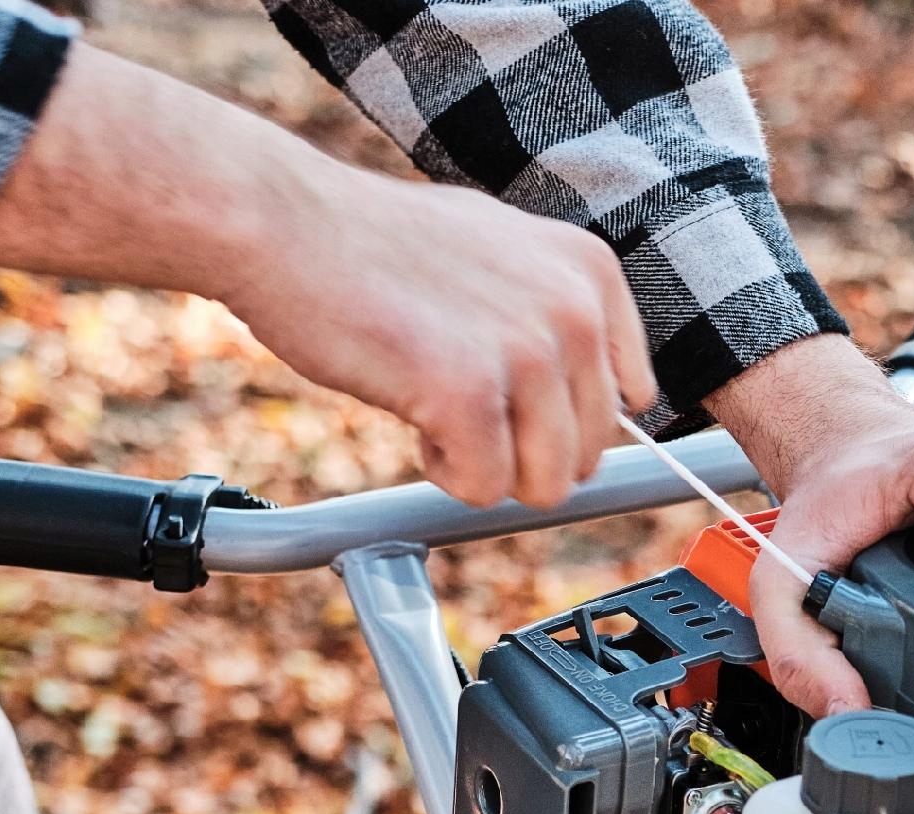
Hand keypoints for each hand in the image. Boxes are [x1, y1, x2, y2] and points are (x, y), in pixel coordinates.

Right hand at [0, 45, 657, 509]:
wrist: (283, 223)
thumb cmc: (376, 247)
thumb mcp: (500, 256)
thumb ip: (558, 317)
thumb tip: (616, 400)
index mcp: (591, 274)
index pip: (630, 401)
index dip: (563, 421)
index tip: (512, 403)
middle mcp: (574, 310)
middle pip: (588, 453)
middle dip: (522, 450)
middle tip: (457, 401)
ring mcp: (526, 353)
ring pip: (546, 484)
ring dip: (485, 465)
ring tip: (433, 402)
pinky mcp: (469, 394)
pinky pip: (483, 489)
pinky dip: (442, 472)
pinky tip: (410, 413)